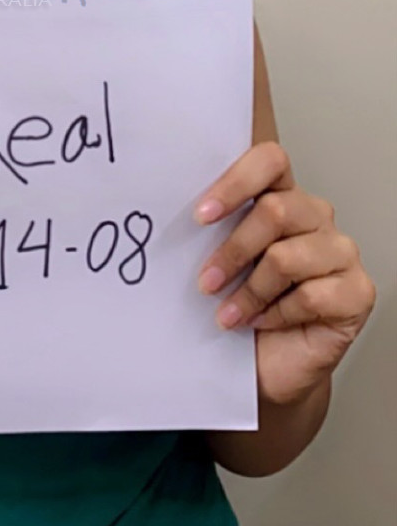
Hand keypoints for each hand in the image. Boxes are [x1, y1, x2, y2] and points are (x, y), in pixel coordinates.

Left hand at [194, 141, 375, 405]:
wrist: (264, 365)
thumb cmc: (238, 305)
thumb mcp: (217, 259)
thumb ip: (211, 229)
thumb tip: (167, 214)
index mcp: (281, 194)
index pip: (270, 160)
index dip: (235, 182)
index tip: (200, 215)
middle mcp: (315, 216)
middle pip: (275, 211)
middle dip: (232, 251)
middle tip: (205, 282)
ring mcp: (340, 252)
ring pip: (287, 257)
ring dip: (249, 291)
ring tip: (228, 313)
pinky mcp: (357, 292)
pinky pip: (312, 296)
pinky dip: (276, 314)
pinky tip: (262, 322)